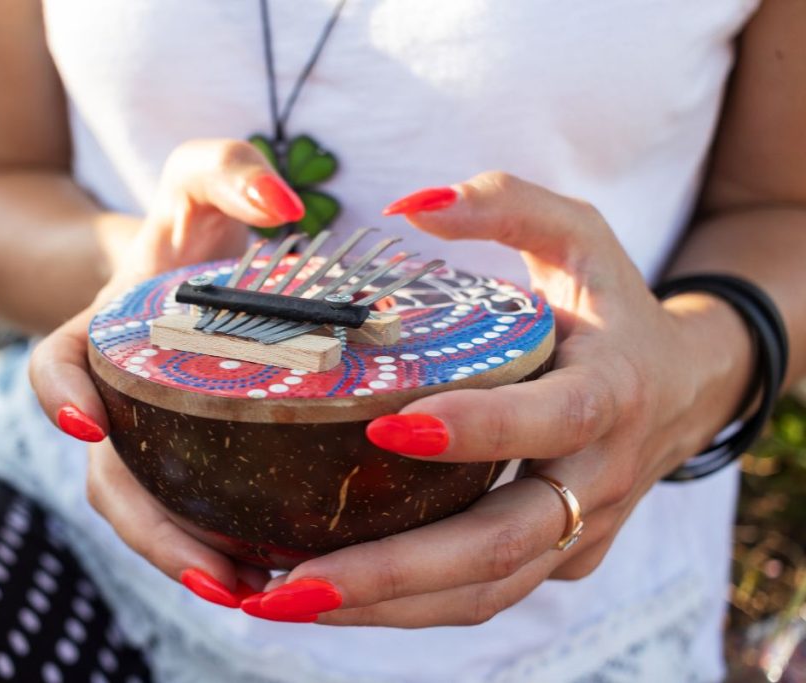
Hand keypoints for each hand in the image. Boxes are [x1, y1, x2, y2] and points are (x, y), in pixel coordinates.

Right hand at [29, 139, 304, 605]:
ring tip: (253, 595)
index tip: (85, 424)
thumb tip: (282, 204)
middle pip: (111, 477)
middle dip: (152, 532)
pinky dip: (222, 546)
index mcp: (100, 334)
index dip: (56, 397)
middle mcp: (117, 396)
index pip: (54, 365)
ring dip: (189, 559)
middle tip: (217, 576)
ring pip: (151, 509)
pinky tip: (277, 572)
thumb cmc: (190, 225)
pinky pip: (194, 511)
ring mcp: (152, 434)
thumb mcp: (199, 180)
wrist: (195, 265)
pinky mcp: (193, 457)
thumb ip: (227, 168)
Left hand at [240, 172, 753, 625]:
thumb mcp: (580, 234)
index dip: (478, 429)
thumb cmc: (615, 304)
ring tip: (282, 600)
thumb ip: (506, 205)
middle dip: (393, 571)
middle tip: (290, 581)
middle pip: (500, 543)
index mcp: (612, 392)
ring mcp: (580, 530)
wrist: (685, 387)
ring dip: (385, 607)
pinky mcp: (560, 558)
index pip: (550, 421)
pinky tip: (332, 594)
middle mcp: (597, 478)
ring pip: (486, 590)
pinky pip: (484, 594)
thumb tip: (407, 207)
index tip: (386, 425)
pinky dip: (408, 604)